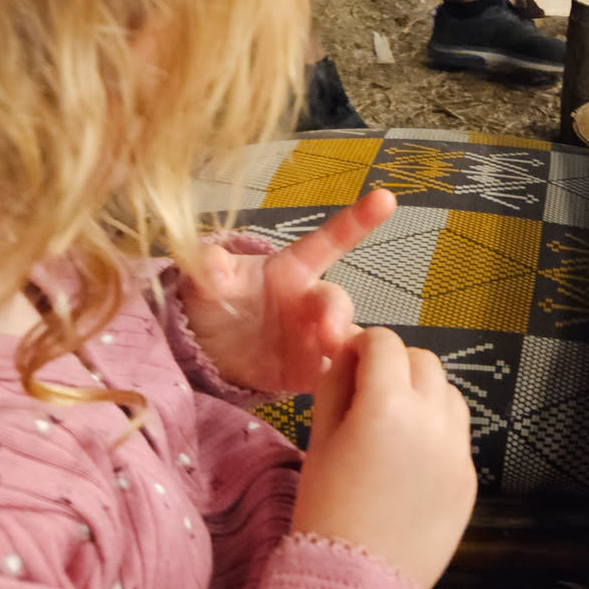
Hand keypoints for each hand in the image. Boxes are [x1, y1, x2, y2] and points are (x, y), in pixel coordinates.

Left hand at [179, 191, 396, 392]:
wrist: (205, 355)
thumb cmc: (214, 303)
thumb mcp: (202, 280)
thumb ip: (207, 267)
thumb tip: (214, 266)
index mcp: (291, 270)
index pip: (329, 240)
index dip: (357, 219)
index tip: (386, 197)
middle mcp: (311, 301)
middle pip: (337, 301)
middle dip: (336, 314)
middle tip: (328, 336)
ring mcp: (316, 338)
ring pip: (346, 339)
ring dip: (345, 350)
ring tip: (331, 362)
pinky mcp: (312, 372)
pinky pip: (338, 375)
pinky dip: (344, 381)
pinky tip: (342, 390)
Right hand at [293, 329, 476, 588]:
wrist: (359, 585)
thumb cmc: (326, 513)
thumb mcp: (319, 442)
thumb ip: (335, 387)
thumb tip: (349, 353)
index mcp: (387, 405)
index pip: (384, 343)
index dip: (363, 346)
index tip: (349, 363)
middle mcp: (432, 419)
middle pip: (422, 360)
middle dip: (395, 365)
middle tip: (368, 393)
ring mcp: (458, 450)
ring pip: (448, 392)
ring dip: (422, 393)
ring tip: (394, 424)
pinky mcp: (470, 478)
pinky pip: (458, 433)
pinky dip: (437, 429)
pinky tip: (410, 458)